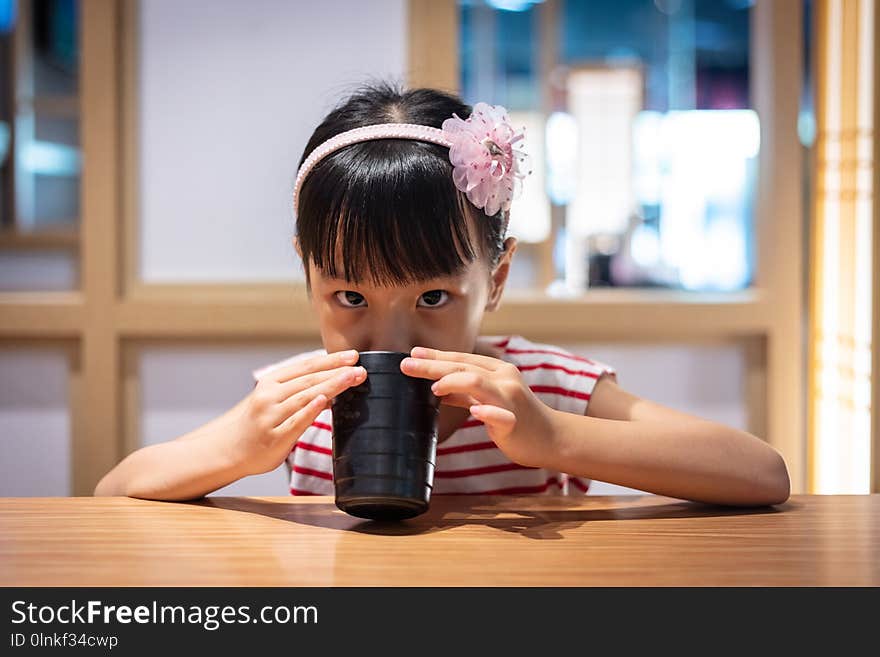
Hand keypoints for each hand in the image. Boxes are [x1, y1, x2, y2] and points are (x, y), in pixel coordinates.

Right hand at [231, 350, 365, 475]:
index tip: (352, 356)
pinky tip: (326, 400)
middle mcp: (269, 396)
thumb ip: (299, 395)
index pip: (306, 367)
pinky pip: (296, 422)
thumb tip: (332, 392)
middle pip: (309, 380)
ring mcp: (271, 416)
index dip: (330, 360)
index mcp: (270, 382)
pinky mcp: (275, 438)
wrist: (225, 450)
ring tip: (352, 378)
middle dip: (337, 372)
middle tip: (360, 367)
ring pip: (306, 397)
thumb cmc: (253, 424)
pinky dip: (311, 410)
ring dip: (332, 385)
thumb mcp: (272, 402)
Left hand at [400, 346, 558, 467]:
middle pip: (465, 367)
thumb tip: (436, 387)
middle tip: (407, 365)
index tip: (412, 354)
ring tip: (433, 387)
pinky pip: (499, 415)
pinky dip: (485, 412)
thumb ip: (465, 393)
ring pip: (478, 383)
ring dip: (453, 382)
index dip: (436, 356)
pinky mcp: (514, 421)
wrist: (550, 438)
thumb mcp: (489, 399)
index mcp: (498, 370)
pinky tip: (474, 411)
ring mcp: (510, 399)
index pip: (462, 359)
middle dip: (433, 365)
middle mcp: (505, 379)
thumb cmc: (517, 418)